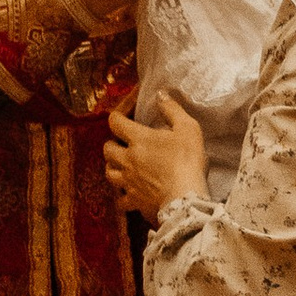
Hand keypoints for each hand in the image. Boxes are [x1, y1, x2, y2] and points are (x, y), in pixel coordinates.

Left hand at [105, 91, 209, 215]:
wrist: (185, 199)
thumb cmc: (187, 162)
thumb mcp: (188, 129)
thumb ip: (172, 110)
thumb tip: (160, 94)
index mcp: (138, 139)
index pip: (115, 121)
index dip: (118, 114)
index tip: (127, 113)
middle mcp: (127, 160)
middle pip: (107, 149)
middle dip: (113, 143)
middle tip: (124, 143)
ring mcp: (128, 182)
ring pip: (109, 173)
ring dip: (113, 167)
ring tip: (123, 165)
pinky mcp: (133, 201)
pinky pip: (120, 199)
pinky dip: (123, 195)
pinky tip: (131, 193)